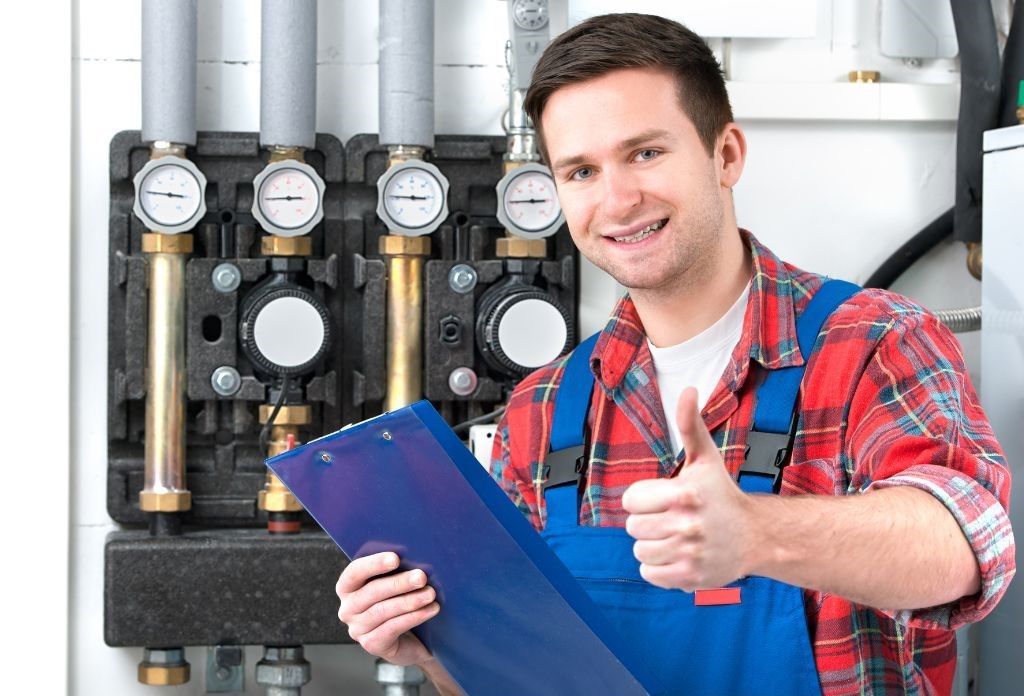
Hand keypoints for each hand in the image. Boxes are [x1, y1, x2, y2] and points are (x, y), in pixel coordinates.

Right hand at [336, 552, 440, 665]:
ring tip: (430, 593)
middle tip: (421, 576)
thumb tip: (413, 555)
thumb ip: (396, 570)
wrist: (411, 639)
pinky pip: (392, 628)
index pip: (354, 572)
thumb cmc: (400, 601)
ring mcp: (358, 629)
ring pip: (383, 611)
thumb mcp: (395, 583)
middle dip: (399, 583)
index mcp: (348, 587)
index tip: (396, 558)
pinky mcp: (372, 644)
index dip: (374, 564)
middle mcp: (348, 609)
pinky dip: (413, 617)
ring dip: (410, 601)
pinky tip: (430, 610)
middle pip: (371, 592)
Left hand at [622, 387, 755, 590]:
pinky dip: (658, 568)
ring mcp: (690, 553)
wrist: (756, 536)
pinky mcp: (691, 577)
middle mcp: (688, 525)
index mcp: (684, 493)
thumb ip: (690, 424)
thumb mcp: (705, 458)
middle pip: (633, 528)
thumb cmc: (721, 494)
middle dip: (647, 523)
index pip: (630, 501)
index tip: (662, 498)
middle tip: (670, 519)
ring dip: (652, 545)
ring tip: (675, 537)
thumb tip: (689, 389)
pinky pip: (650, 574)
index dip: (642, 499)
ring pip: (640, 552)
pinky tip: (678, 555)